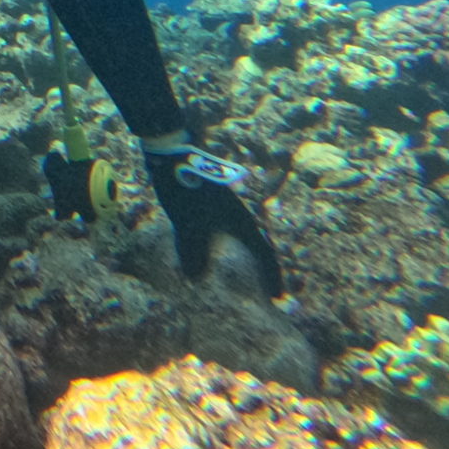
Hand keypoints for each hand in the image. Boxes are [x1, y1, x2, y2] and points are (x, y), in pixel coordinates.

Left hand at [143, 141, 285, 299]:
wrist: (171, 151)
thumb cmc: (186, 185)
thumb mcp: (188, 221)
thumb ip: (193, 251)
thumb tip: (195, 279)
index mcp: (241, 220)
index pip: (264, 253)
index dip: (272, 276)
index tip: (277, 298)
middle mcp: (235, 216)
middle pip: (250, 248)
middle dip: (254, 272)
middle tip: (257, 295)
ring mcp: (218, 211)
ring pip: (228, 242)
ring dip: (228, 262)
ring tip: (224, 283)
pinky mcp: (201, 207)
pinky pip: (208, 234)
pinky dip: (206, 250)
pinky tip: (192, 262)